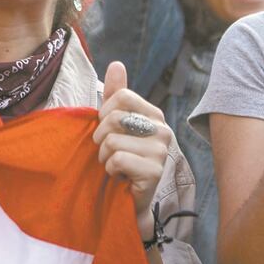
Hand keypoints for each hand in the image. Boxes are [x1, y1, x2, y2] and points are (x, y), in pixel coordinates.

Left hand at [93, 61, 172, 234]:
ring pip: (112, 141)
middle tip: (109, 152)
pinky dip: (110, 170)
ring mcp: (161, 152)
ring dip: (104, 157)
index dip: (104, 113)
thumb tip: (116, 64)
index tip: (106, 129)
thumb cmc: (120, 158)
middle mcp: (163, 130)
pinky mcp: (154, 172)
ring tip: (115, 165)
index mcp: (154, 114)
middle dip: (100, 138)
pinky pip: (117, 160)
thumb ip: (116, 93)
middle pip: (114, 117)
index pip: (121, 95)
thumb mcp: (115, 123)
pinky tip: (121, 176)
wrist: (126, 199)